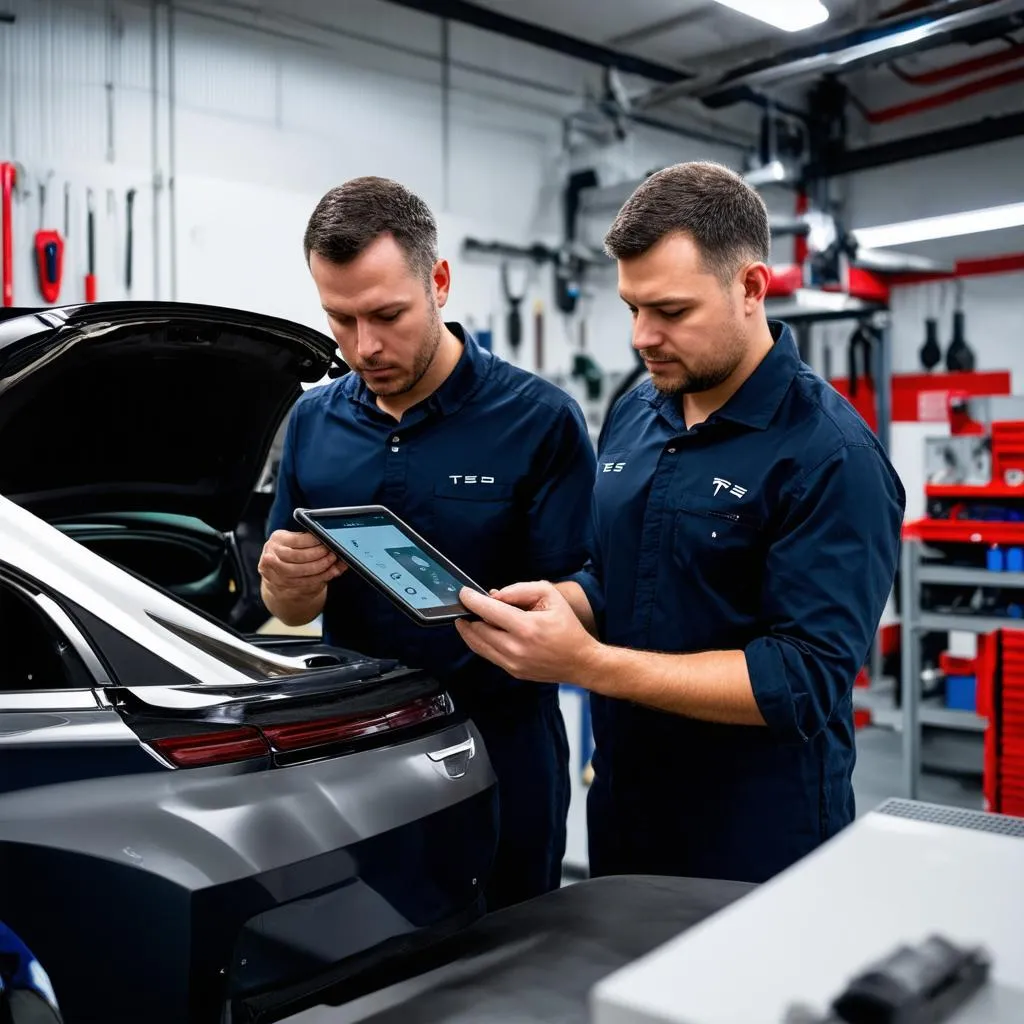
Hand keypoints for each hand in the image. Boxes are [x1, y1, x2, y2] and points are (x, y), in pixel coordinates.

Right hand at [258, 530, 345, 597]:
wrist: (280, 574)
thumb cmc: (295, 555)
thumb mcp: (302, 545)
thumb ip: (317, 544)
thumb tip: (338, 544)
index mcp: (278, 538)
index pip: (298, 539)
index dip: (314, 542)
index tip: (327, 542)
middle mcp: (272, 552)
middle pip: (298, 556)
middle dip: (318, 556)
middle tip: (332, 554)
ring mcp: (273, 569)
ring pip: (298, 570)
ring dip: (318, 568)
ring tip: (332, 564)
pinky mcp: (278, 583)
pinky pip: (300, 582)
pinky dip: (317, 578)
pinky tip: (328, 574)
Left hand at [455, 581, 599, 683]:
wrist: (580, 661)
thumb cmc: (567, 627)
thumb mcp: (550, 596)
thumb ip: (521, 590)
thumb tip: (495, 596)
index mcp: (527, 628)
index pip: (489, 611)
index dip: (472, 600)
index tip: (463, 593)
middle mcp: (517, 648)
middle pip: (478, 630)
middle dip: (469, 616)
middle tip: (466, 605)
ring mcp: (513, 663)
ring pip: (478, 645)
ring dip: (470, 631)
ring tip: (466, 619)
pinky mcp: (512, 671)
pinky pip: (488, 655)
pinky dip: (480, 642)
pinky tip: (481, 632)